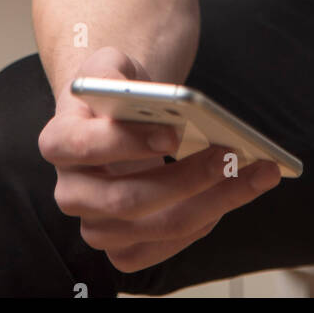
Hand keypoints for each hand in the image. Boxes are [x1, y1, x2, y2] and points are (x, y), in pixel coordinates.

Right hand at [38, 47, 280, 274]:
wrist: (114, 118)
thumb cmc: (115, 92)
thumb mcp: (112, 65)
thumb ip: (120, 75)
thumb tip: (158, 104)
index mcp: (59, 140)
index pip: (84, 146)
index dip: (128, 143)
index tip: (173, 132)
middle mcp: (71, 191)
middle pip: (128, 198)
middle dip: (187, 178)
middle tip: (232, 155)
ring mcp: (95, 225)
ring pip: (158, 226)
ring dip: (213, 202)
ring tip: (254, 173)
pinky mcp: (122, 247)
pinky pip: (167, 246)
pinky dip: (206, 221)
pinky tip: (234, 194)